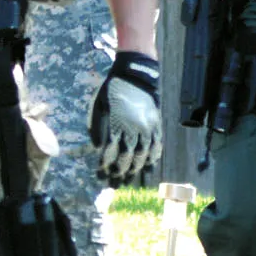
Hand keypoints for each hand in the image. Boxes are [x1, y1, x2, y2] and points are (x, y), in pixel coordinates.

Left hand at [89, 51, 162, 185]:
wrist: (134, 75)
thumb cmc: (112, 90)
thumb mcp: (99, 106)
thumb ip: (98, 128)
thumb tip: (98, 148)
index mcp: (117, 124)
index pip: (111, 151)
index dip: (106, 164)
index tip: (102, 172)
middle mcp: (133, 129)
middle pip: (127, 156)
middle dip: (121, 171)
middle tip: (116, 181)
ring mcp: (147, 127)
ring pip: (144, 153)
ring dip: (137, 167)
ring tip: (132, 177)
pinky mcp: (156, 123)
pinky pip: (157, 144)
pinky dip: (154, 156)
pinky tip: (150, 164)